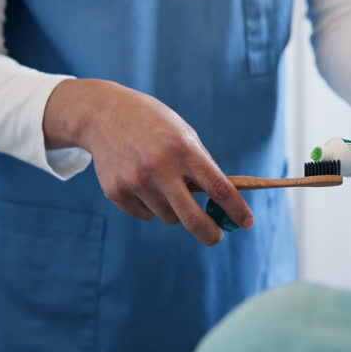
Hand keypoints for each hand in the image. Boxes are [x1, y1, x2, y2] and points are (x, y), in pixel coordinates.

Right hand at [44, 78, 253, 244]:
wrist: (103, 114)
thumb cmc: (154, 124)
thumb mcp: (183, 134)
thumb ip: (201, 165)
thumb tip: (222, 203)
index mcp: (184, 149)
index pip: (219, 188)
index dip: (236, 210)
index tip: (247, 222)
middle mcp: (160, 167)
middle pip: (193, 218)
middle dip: (210, 233)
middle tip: (217, 237)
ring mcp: (136, 182)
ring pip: (169, 217)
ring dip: (174, 209)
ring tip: (163, 182)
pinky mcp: (117, 192)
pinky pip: (146, 214)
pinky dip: (151, 206)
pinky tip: (140, 180)